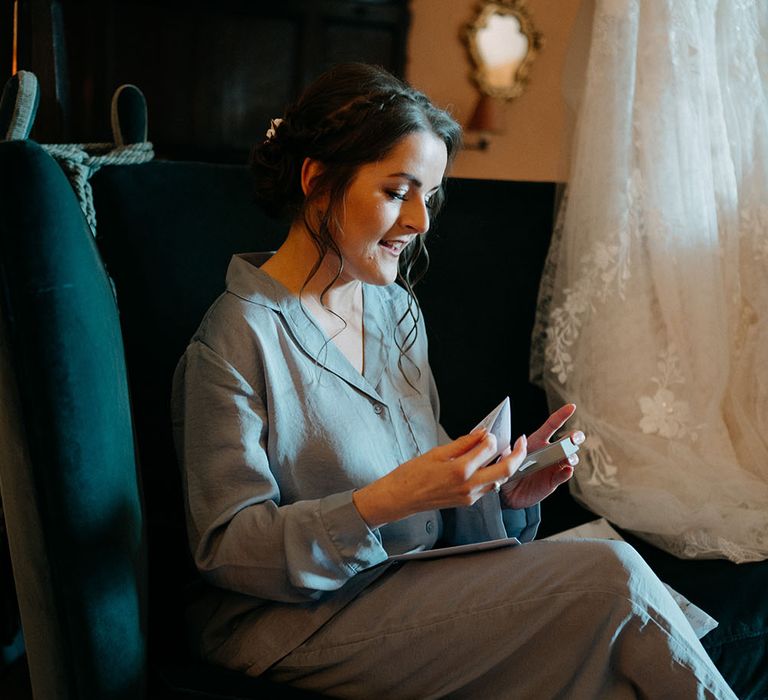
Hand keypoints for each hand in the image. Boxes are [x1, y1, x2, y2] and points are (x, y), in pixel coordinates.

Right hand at [353, 430, 527, 527]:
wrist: (400, 498)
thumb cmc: (412, 475)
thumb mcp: (437, 452)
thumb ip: (463, 443)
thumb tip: (481, 433)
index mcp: (460, 470)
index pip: (488, 449)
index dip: (491, 437)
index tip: (488, 430)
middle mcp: (468, 486)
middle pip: (506, 470)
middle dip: (517, 454)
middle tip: (521, 441)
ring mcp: (469, 496)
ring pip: (499, 480)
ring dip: (507, 465)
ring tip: (505, 451)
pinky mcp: (467, 501)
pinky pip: (488, 487)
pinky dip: (493, 474)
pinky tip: (488, 464)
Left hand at [499, 404, 584, 509]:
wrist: (508, 494)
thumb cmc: (507, 470)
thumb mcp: (505, 458)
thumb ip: (511, 450)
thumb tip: (520, 440)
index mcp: (537, 441)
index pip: (551, 425)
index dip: (562, 415)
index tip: (572, 407)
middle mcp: (549, 451)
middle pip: (568, 440)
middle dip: (575, 437)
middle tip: (574, 438)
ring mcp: (554, 465)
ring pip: (570, 456)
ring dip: (572, 456)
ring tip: (568, 458)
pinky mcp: (555, 479)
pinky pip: (564, 474)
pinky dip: (567, 472)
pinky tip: (567, 470)